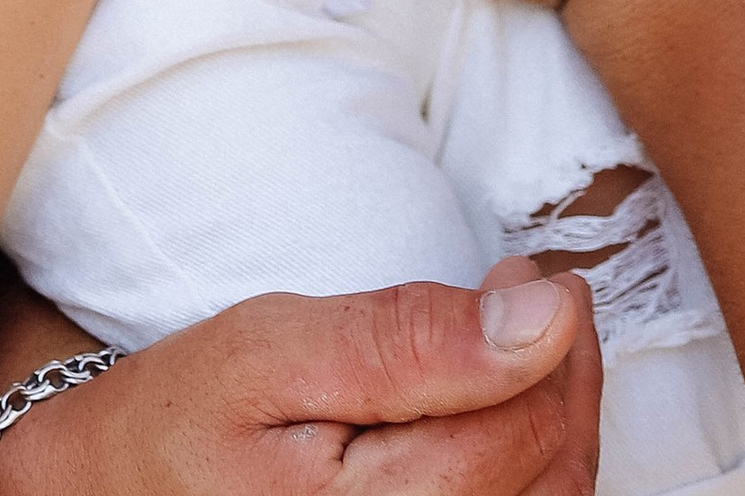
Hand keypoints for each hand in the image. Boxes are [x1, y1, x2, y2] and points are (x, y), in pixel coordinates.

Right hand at [0, 267, 600, 495]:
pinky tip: (502, 430)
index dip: (553, 332)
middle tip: (535, 300)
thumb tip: (542, 313)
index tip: (529, 270)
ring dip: (558, 427)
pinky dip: (532, 478)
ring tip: (520, 358)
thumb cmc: (179, 424)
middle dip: (565, 375)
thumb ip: (409, 335)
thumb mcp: (272, 351)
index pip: (527, 424)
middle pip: (554, 475)